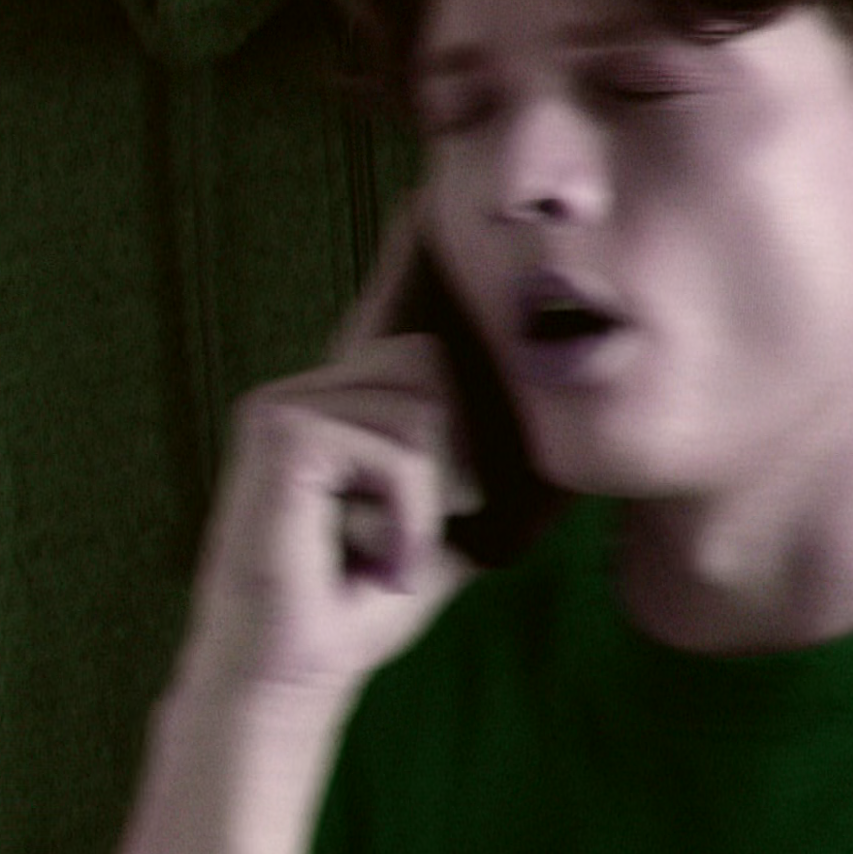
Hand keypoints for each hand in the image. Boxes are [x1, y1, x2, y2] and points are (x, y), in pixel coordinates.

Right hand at [170, 198, 483, 709]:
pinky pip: (398, 451)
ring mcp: (290, 405)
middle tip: (407, 529)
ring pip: (425, 411)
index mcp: (356, 400)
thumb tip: (571, 440)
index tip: (434, 184)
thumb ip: (487, 472)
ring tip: (380, 543)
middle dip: (454, 460)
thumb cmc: (370, 599)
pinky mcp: (281, 435)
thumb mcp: (455, 522)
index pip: (399, 309)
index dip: (417, 249)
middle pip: (437, 363)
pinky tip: (363, 554)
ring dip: (428, 501)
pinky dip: (404, 518)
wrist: (295, 669)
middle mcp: (317, 386)